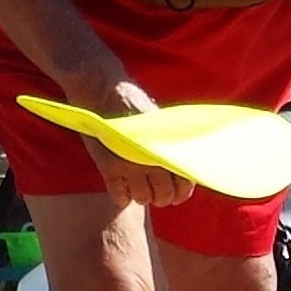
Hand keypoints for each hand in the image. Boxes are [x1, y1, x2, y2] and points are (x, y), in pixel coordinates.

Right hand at [64, 59, 192, 211]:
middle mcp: (152, 159)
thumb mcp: (160, 121)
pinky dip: (122, 197)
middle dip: (161, 197)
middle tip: (156, 193)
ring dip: (141, 196)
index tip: (175, 196)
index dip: (181, 193)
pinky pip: (120, 197)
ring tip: (138, 187)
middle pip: (164, 195)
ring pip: (142, 198)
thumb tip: (186, 167)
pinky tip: (121, 187)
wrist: (104, 91)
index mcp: (168, 146)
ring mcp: (130, 165)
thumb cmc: (134, 106)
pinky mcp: (109, 168)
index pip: (185, 183)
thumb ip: (171, 145)